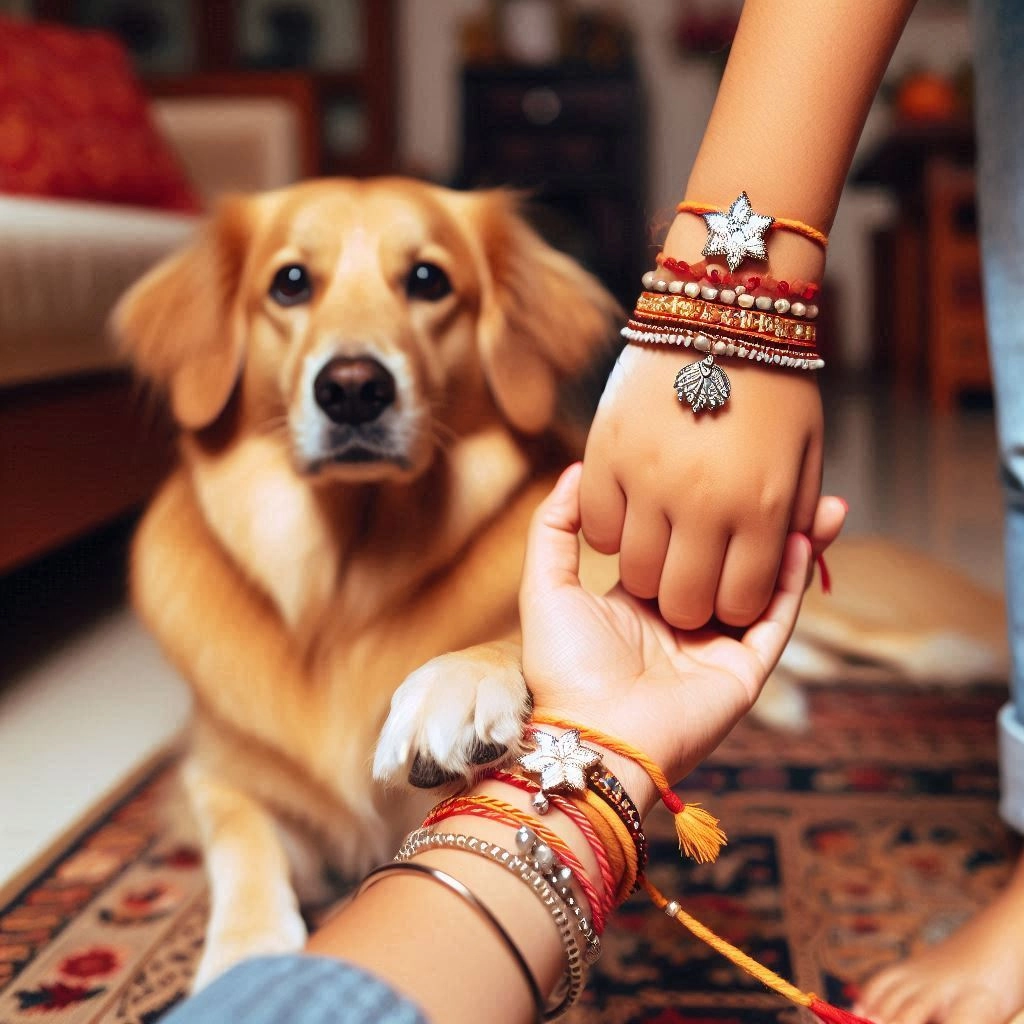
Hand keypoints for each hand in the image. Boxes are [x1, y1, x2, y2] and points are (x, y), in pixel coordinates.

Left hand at [520, 462, 844, 812]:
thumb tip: (577, 470)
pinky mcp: (743, 672)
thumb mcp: (545, 584)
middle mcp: (683, 621)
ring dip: (793, 543)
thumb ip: (555, 527)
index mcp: (640, 601)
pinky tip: (802, 540)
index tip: (726, 463)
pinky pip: (775, 620)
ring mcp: (717, 646)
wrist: (593, 735)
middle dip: (762, 521)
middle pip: (732, 558)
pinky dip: (792, 582)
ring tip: (821, 500)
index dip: (707, 507)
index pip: (685, 543)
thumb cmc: (564, 666)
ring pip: (763, 584)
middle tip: (785, 474)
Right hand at [580, 345, 824, 629]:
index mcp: (761, 506)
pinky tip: (629, 513)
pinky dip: (610, 533)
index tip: (726, 589)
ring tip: (660, 542)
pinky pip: (596, 528)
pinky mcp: (605, 454)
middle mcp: (703, 501)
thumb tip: (782, 570)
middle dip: (688, 603)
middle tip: (690, 576)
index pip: (738, 604)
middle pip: (682, 602)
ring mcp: (648, 477)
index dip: (732, 607)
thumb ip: (798, 521)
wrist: (720, 310)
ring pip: (635, 571)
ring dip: (648, 568)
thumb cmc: (775, 388)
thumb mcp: (807, 455)